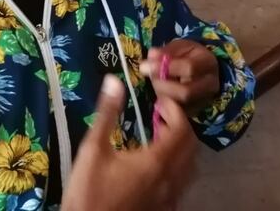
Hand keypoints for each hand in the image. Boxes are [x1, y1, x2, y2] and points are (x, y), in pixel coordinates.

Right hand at [62, 75, 196, 210]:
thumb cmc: (88, 191)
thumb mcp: (92, 149)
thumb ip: (106, 114)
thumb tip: (114, 81)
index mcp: (156, 162)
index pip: (182, 129)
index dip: (176, 110)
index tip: (159, 101)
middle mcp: (170, 180)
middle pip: (191, 146)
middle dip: (180, 125)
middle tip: (160, 114)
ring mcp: (169, 198)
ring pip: (190, 167)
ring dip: (182, 146)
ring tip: (161, 136)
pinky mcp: (164, 209)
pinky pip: (182, 184)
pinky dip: (178, 167)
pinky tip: (158, 165)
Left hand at [139, 39, 219, 113]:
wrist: (201, 68)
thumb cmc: (188, 55)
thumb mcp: (178, 47)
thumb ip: (165, 52)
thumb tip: (151, 56)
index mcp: (208, 62)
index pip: (189, 68)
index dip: (166, 68)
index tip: (146, 66)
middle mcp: (211, 84)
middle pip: (185, 92)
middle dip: (162, 86)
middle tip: (151, 78)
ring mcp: (205, 100)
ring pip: (180, 105)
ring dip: (162, 95)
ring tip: (156, 83)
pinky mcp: (196, 111)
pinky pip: (178, 112)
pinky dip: (165, 104)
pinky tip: (161, 93)